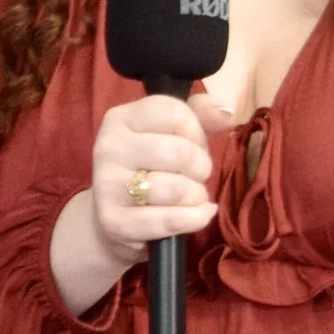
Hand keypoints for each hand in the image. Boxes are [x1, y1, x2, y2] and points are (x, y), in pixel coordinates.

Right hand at [49, 91, 232, 312]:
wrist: (114, 219)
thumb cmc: (150, 169)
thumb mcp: (171, 134)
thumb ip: (200, 115)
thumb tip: (226, 112)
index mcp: (120, 118)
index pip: (175, 112)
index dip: (196, 131)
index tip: (191, 144)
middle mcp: (108, 147)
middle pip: (180, 153)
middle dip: (201, 168)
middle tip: (195, 176)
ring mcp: (107, 185)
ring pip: (177, 189)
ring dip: (196, 196)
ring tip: (191, 197)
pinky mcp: (114, 221)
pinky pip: (170, 220)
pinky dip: (194, 219)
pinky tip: (197, 215)